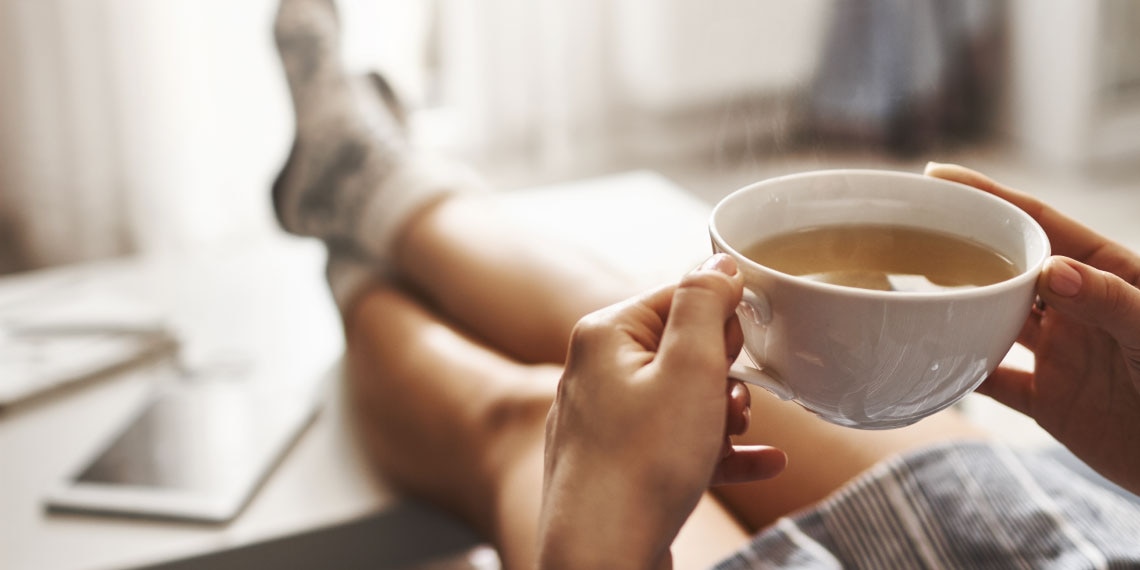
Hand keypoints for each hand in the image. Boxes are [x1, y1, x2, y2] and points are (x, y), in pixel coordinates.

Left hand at [539, 254, 786, 568]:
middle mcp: (595, 372)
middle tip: (735, 402)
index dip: (721, 322)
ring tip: (740, 434)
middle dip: (723, 374)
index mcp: (605, 334)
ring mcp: (603, 422)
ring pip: (682, 400)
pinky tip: (764, 464)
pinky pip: (676, 444)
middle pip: (681, 349)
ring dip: (723, 415)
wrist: (601, 557)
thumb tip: (718, 263)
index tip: (742, 352)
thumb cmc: (642, 464)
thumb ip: (705, 305)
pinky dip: (717, 452)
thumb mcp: (689, 369)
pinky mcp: (618, 466)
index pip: (677, 297)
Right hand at [926, 162, 1139, 494]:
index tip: (941, 178)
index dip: (990, 198)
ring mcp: (1060, 352)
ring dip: (954, 307)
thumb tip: (1049, 270)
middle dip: (961, 248)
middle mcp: (1076, 306)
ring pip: (992, 319)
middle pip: (1007, 267)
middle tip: (909, 234)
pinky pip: (992, 380)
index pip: (1040, 223)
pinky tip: (922, 363)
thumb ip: (1108, 299)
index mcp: (1106, 273)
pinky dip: (958, 373)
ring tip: (906, 289)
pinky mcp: (1049, 399)